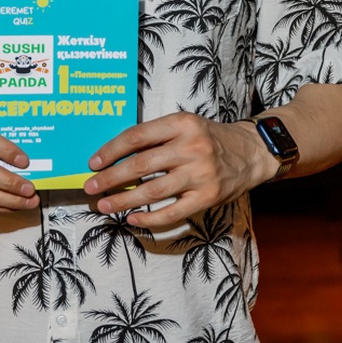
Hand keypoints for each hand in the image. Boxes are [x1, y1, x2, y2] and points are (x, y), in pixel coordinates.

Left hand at [83, 112, 275, 229]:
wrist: (251, 152)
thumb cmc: (208, 138)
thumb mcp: (184, 125)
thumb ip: (155, 137)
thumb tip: (114, 155)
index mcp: (181, 123)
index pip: (137, 136)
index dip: (111, 150)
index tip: (93, 163)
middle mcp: (191, 147)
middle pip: (141, 165)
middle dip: (110, 178)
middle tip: (90, 188)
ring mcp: (200, 174)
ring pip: (153, 191)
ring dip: (124, 201)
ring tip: (104, 206)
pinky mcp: (208, 197)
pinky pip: (172, 212)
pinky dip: (150, 218)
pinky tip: (133, 219)